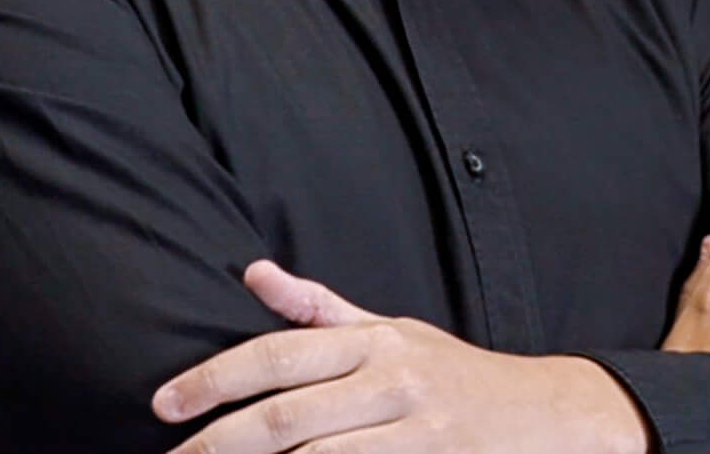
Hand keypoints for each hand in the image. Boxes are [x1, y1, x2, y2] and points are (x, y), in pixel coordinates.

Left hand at [152, 263, 644, 453]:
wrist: (545, 415)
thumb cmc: (453, 375)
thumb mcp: (391, 330)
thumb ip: (317, 310)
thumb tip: (253, 273)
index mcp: (373, 341)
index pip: (277, 355)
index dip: (214, 379)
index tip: (164, 403)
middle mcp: (391, 382)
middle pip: (284, 417)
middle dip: (217, 443)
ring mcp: (413, 432)